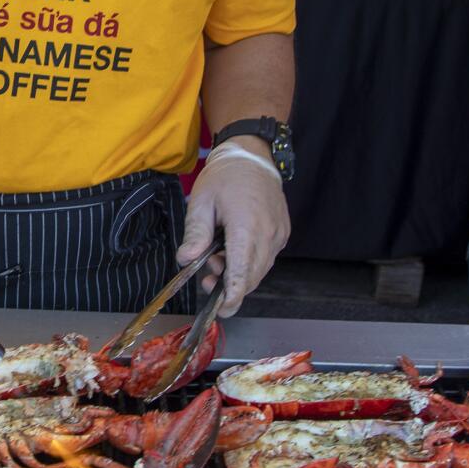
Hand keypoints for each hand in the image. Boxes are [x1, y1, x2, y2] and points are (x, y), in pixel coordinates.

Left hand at [177, 142, 289, 316]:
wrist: (253, 157)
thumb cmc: (225, 177)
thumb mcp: (201, 201)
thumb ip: (196, 233)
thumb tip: (186, 259)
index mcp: (246, 225)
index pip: (242, 270)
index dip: (233, 295)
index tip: (224, 310)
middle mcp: (268, 233)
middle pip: (252, 276)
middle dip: (230, 286)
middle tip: (207, 278)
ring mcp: (279, 234)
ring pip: (260, 270)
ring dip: (239, 274)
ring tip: (218, 258)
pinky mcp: (282, 233)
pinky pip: (267, 258)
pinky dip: (250, 263)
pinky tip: (234, 250)